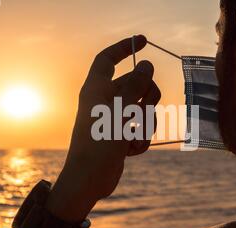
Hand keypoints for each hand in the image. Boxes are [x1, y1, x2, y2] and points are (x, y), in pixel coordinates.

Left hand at [45, 35, 160, 221]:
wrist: (89, 179)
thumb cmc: (98, 142)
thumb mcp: (119, 109)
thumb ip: (135, 85)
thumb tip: (146, 64)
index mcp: (97, 88)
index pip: (108, 59)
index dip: (124, 47)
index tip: (144, 41)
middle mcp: (105, 101)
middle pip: (136, 85)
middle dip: (146, 99)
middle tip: (140, 110)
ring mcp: (114, 119)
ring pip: (143, 109)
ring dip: (145, 124)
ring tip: (133, 138)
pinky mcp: (121, 136)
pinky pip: (141, 130)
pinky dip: (140, 140)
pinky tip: (129, 151)